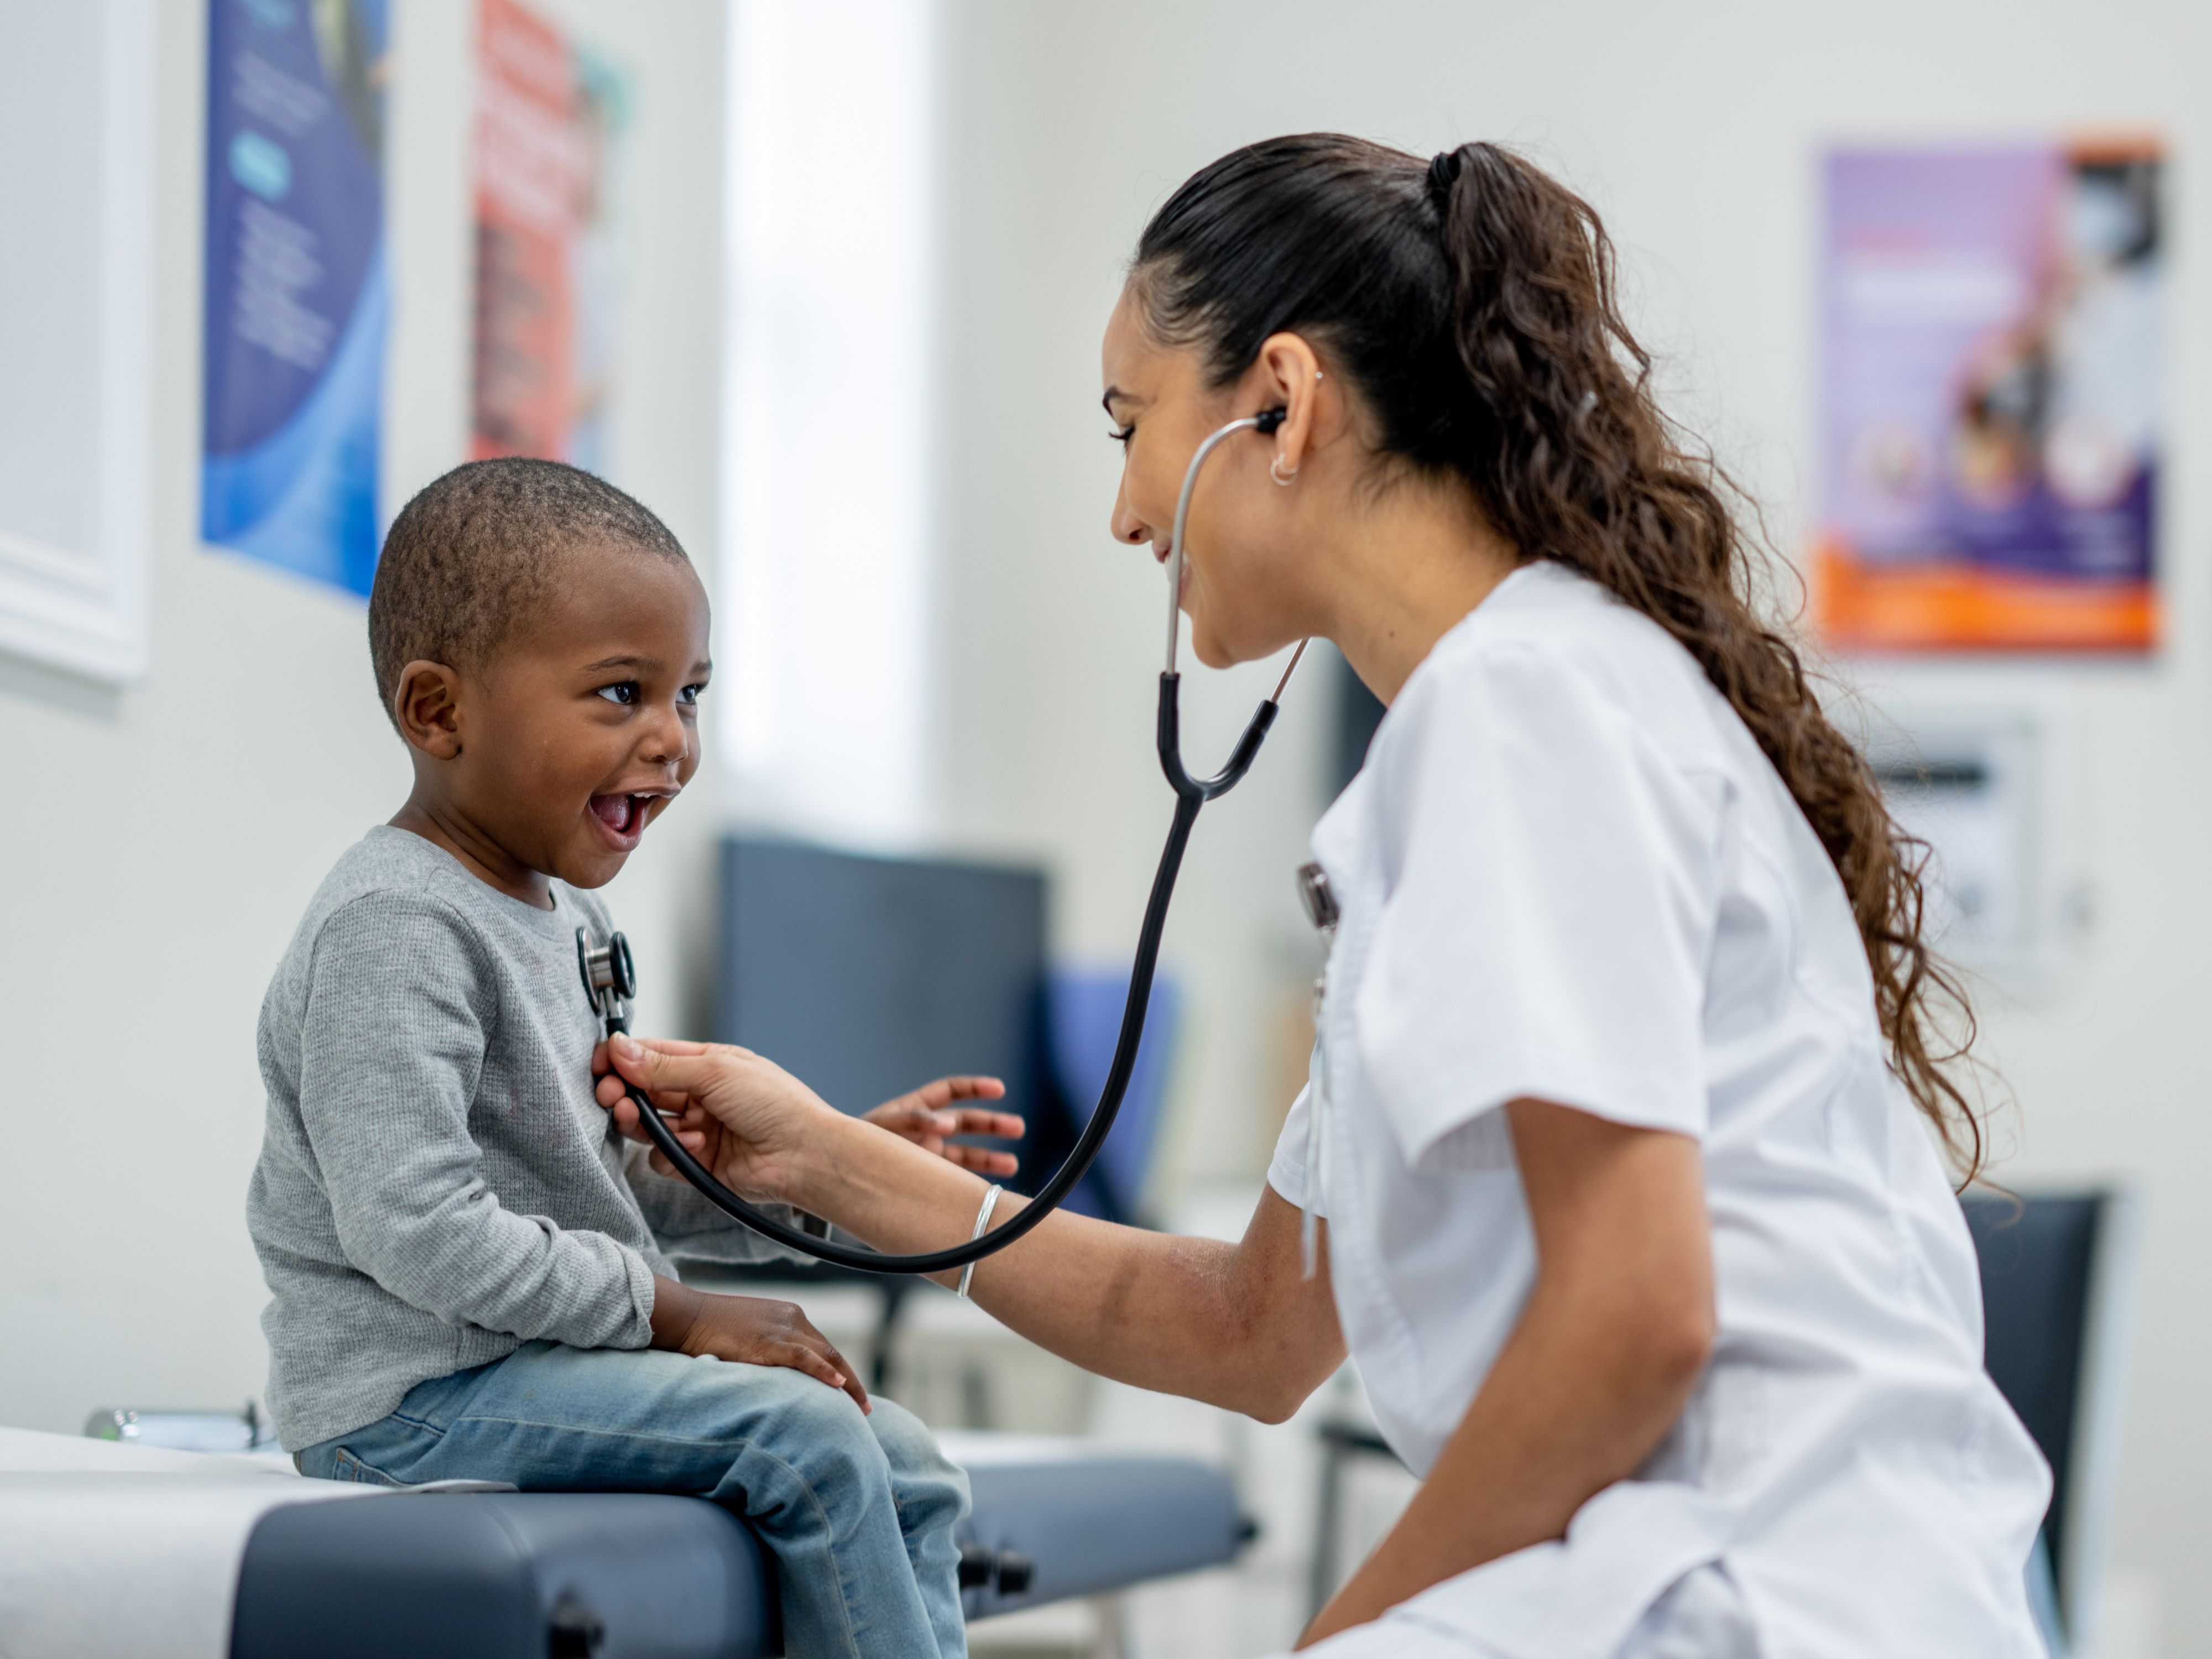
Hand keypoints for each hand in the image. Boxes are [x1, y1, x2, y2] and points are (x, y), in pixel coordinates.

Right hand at [594, 1035, 845, 1204]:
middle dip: (622, 1092)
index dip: (623, 1059)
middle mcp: (700, 1096)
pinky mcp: (698, 1164)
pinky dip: (671, 1153)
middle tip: (610, 1095)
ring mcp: (698, 1130)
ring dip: (637, 1121)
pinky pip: (663, 1159)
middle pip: (643, 1092)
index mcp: (707, 1065)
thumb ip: (663, 1066)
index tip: (600, 1064)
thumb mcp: (716, 1071)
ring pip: (647, 1126)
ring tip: (634, 1117)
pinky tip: (697, 1146)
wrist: (804, 1154)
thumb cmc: (777, 1104)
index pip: (652, 1056)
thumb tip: (620, 1049)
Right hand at [649, 1274, 867, 1412]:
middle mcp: (792, 1319)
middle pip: (832, 1352)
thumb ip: (771, 1351)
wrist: (688, 1317)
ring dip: (846, 1383)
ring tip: (860, 1407)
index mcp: (790, 1316)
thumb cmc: (712, 1331)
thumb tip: (782, 1378)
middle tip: (864, 1408)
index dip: (840, 1371)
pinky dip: (823, 1371)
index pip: (823, 1348)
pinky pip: (804, 1357)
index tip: (851, 1394)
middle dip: (850, 1381)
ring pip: (825, 1356)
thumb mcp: (751, 1337)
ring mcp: (782, 1328)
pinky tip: (838, 1386)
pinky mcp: (769, 1341)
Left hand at [862, 1077, 1022, 1176]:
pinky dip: (971, 1183)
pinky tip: (988, 1189)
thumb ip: (914, 1119)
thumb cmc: (854, 1143)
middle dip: (993, 1125)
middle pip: (967, 1123)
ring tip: (1012, 1163)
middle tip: (1018, 1127)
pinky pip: (954, 1179)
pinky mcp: (925, 1178)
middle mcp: (926, 1130)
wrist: (833, 1176)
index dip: (975, 1087)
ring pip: (966, 1154)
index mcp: (916, 1108)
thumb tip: (948, 1122)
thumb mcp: (883, 1125)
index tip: (998, 1089)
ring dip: (989, 1158)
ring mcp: (927, 1156)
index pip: (951, 1091)